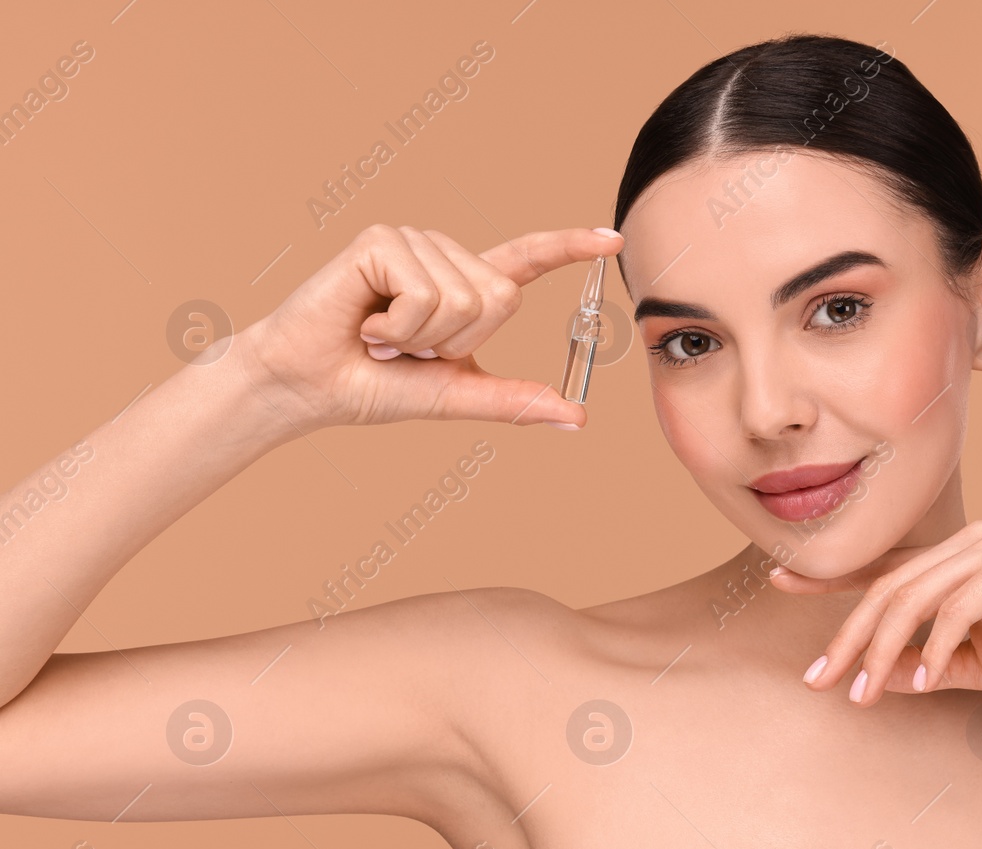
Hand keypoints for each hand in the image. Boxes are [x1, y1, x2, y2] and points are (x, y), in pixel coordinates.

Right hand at [232, 224, 622, 430]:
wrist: (309, 388)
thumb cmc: (374, 387)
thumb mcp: (456, 394)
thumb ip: (515, 401)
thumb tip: (577, 418)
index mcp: (465, 286)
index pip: (527, 260)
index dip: (569, 249)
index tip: (613, 240)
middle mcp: (443, 255)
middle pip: (502, 299)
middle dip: (458, 342)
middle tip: (408, 349)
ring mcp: (413, 242)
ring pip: (465, 299)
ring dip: (423, 338)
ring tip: (383, 337)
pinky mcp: (382, 241)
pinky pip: (426, 294)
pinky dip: (399, 327)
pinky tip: (367, 324)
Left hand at [779, 520, 981, 705]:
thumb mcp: (975, 666)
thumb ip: (925, 667)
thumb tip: (877, 677)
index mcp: (956, 557)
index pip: (883, 569)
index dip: (828, 578)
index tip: (779, 582)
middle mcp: (968, 541)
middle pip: (887, 589)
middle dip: (847, 639)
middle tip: (820, 681)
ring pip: (911, 598)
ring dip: (882, 650)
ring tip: (864, 694)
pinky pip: (955, 609)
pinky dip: (936, 647)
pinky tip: (929, 680)